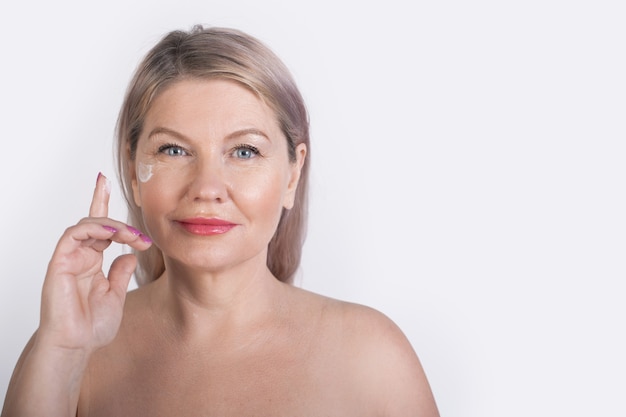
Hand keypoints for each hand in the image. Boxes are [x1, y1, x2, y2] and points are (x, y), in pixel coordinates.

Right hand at [37, 173, 151, 353]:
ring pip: (87, 225)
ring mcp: (68, 258)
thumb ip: (121, 272)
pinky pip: (73, 235)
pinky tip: (113, 234)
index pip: (99, 228)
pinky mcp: (59, 262)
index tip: (108, 181)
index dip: (102, 203)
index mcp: (92, 261)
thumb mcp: (115, 295)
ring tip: (132, 236)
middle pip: (96, 222)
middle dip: (120, 222)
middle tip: (142, 236)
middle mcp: (80, 256)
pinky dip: (94, 229)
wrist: (75, 346)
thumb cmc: (91, 326)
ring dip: (112, 225)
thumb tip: (129, 254)